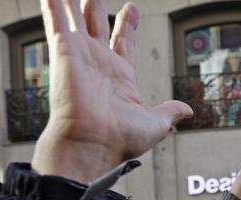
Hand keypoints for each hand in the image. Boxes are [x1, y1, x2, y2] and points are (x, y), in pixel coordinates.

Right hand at [31, 0, 191, 181]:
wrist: (93, 144)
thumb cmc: (120, 140)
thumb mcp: (155, 123)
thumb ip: (169, 111)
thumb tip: (186, 111)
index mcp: (119, 76)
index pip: (123, 42)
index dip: (128, 25)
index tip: (132, 9)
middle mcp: (97, 63)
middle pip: (96, 26)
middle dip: (96, 8)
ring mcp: (79, 56)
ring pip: (75, 19)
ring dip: (72, 2)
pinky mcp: (64, 51)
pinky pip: (57, 20)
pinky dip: (54, 5)